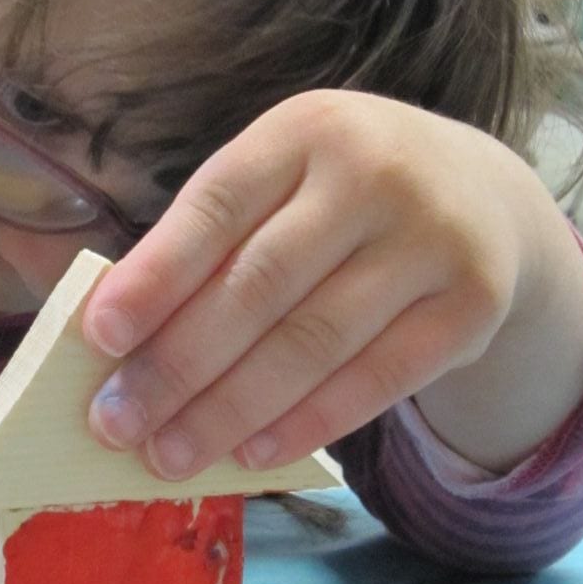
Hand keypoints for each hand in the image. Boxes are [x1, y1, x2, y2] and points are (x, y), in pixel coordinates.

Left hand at [82, 91, 582, 480]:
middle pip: (260, 285)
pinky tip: (250, 454)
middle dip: (178, 365)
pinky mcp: (473, 305)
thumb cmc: (337, 199)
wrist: (481, 196)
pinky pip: (377, 380)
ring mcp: (432, 239)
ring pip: (313, 342)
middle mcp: (375, 172)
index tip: (100, 338)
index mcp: (305, 129)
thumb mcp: (280, 182)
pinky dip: (306, 424)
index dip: (156, 275)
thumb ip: (204, 242)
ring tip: (168, 454)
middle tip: (116, 423)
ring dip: (229, 410)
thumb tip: (106, 333)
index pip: (217, 206)